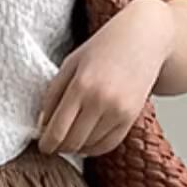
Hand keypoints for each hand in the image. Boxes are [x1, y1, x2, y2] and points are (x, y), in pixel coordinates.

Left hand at [36, 0, 176, 154]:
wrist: (143, 38)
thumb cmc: (103, 47)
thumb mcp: (70, 63)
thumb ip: (53, 94)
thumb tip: (43, 125)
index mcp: (81, 85)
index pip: (58, 129)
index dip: (47, 143)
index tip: (43, 146)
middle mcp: (101, 101)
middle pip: (73, 142)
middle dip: (59, 147)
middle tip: (53, 144)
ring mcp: (119, 111)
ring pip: (90, 146)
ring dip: (76, 147)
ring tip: (70, 138)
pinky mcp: (131, 117)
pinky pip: (108, 144)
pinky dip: (94, 148)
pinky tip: (86, 141)